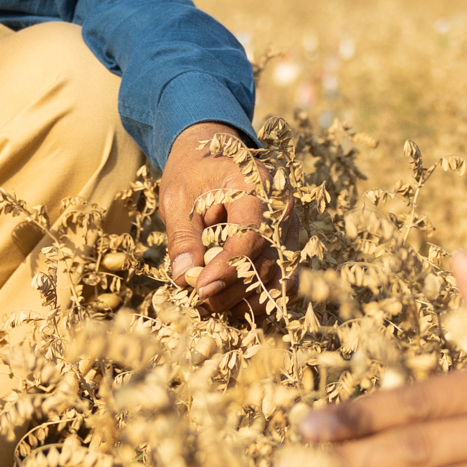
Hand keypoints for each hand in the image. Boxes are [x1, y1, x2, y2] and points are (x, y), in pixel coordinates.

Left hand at [161, 121, 301, 315]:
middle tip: (197, 302)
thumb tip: (184, 278)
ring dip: (244, 300)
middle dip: (230, 290)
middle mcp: (281, 207)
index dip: (226, 268)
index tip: (200, 289)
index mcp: (254, 184)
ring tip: (210, 306)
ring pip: (277, 276)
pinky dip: (261, 299)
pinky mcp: (288, 245)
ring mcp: (289, 228)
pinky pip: (284, 281)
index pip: (250, 234)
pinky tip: (234, 306)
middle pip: (265, 261)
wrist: (214, 161)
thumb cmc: (193, 175)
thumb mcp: (177, 198)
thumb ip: (182, 237)